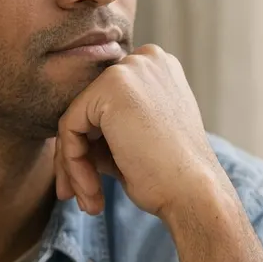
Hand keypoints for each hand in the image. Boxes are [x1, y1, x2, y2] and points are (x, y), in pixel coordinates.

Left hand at [54, 44, 217, 218]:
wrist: (194, 192)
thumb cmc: (173, 176)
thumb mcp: (140, 140)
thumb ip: (108, 128)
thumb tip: (68, 141)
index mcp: (159, 69)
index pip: (105, 103)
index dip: (95, 143)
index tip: (90, 180)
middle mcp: (146, 59)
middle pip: (88, 108)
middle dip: (79, 155)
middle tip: (83, 196)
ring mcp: (129, 69)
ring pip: (75, 119)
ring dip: (76, 166)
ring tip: (89, 202)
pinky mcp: (111, 86)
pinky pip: (69, 128)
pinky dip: (74, 164)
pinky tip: (92, 192)